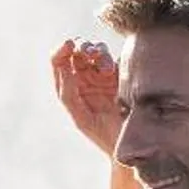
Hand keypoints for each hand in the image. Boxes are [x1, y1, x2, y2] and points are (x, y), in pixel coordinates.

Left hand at [52, 38, 122, 156]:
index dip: (62, 49)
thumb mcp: (81, 117)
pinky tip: (113, 71)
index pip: (59, 60)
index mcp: (70, 86)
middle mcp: (84, 78)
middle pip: (78, 50)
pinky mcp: (121, 75)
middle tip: (90, 54)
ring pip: (97, 51)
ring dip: (99, 52)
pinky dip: (112, 58)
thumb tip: (65, 68)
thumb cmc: (102, 134)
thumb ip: (69, 94)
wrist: (129, 144)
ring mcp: (103, 75)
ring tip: (105, 69)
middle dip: (83, 47)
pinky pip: (115, 57)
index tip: (69, 44)